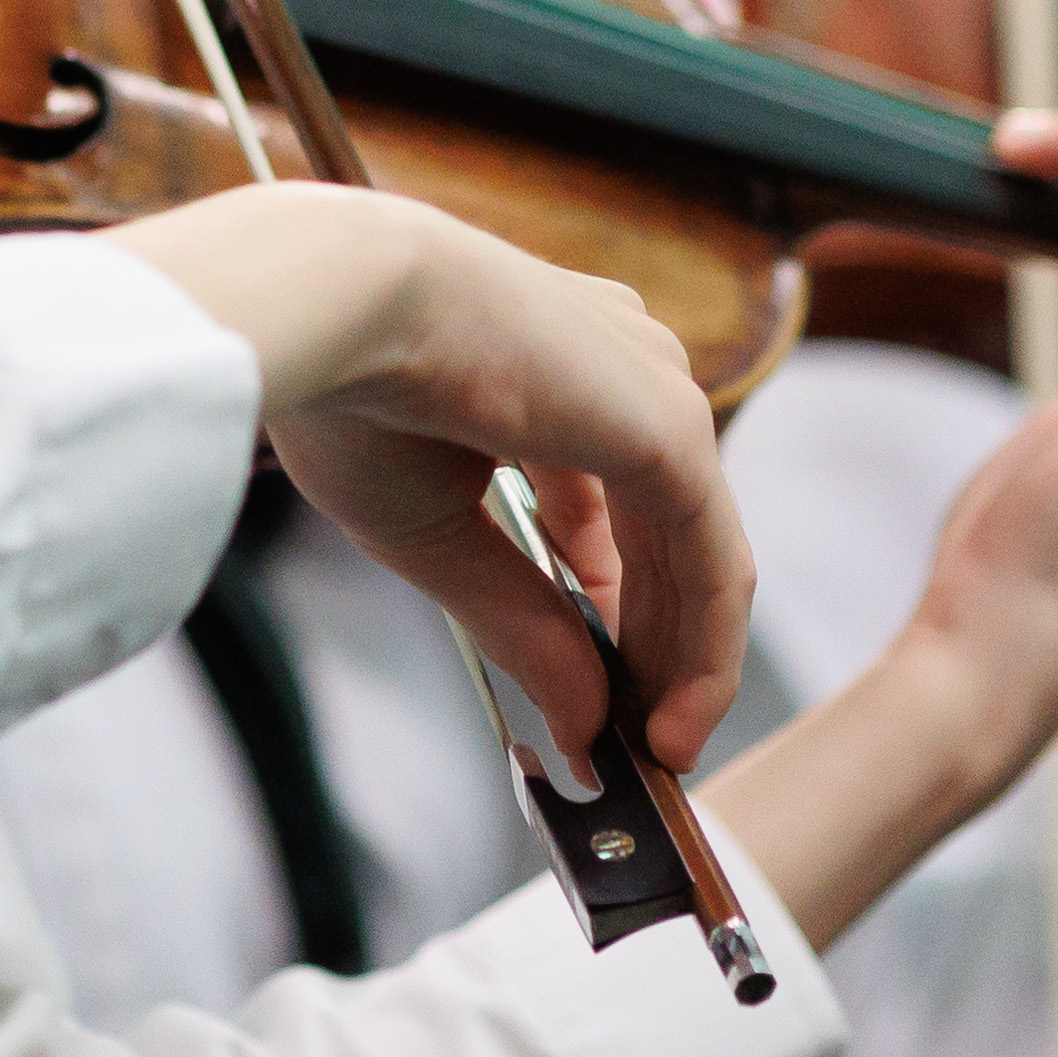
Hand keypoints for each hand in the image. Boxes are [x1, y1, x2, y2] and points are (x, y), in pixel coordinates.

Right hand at [112, 180, 746, 768]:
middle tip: (634, 747)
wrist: (344, 303)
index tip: (588, 703)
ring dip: (682, 664)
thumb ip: (519, 623)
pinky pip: (712, 561)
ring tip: (654, 753)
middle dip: (651, 650)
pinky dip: (703, 651)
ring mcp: (655, 390)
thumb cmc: (351, 391)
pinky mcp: (673, 429)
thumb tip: (584, 726)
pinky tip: (670, 721)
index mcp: (549, 367)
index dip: (601, 611)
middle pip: (662, 536)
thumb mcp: (436, 533)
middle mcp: (618, 366)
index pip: (604, 507)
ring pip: (696, 555)